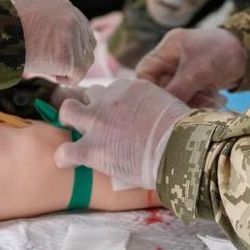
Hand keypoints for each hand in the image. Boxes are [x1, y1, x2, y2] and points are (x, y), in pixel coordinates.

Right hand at [9, 0, 95, 83]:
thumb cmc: (3, 26)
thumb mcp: (31, 16)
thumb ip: (50, 25)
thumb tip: (54, 45)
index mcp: (64, 7)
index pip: (82, 29)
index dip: (72, 46)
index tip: (57, 54)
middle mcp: (73, 18)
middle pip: (87, 45)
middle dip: (74, 58)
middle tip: (53, 64)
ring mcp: (73, 37)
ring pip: (85, 61)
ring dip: (70, 69)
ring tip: (48, 67)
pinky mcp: (69, 57)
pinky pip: (78, 75)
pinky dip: (66, 79)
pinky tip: (52, 75)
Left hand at [54, 78, 190, 189]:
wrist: (180, 149)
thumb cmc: (185, 133)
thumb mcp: (171, 106)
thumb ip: (157, 106)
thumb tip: (161, 117)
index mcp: (132, 87)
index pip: (115, 89)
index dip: (118, 103)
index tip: (125, 116)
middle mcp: (110, 100)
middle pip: (91, 94)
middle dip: (93, 105)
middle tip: (100, 123)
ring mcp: (97, 122)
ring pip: (68, 110)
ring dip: (72, 121)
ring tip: (78, 135)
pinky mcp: (91, 148)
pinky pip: (64, 152)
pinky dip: (65, 157)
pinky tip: (71, 162)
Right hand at [136, 28, 244, 105]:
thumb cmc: (221, 52)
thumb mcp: (198, 70)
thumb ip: (178, 88)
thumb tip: (162, 109)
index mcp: (167, 49)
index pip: (145, 73)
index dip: (148, 90)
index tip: (160, 104)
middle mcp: (172, 59)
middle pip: (159, 86)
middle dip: (170, 99)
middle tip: (180, 109)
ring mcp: (184, 70)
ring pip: (174, 93)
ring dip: (184, 102)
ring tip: (199, 106)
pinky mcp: (196, 81)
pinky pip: (188, 96)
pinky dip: (195, 102)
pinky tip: (207, 103)